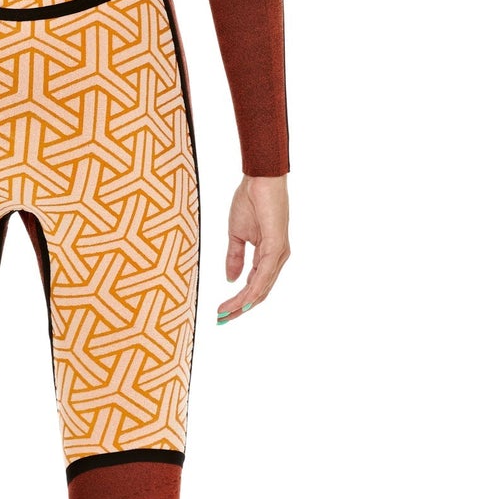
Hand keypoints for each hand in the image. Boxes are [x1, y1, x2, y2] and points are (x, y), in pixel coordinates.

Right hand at [217, 174, 289, 322]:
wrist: (259, 179)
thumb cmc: (250, 200)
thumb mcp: (237, 235)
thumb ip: (234, 257)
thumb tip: (230, 279)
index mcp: (268, 256)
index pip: (255, 286)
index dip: (239, 301)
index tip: (222, 312)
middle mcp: (276, 258)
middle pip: (259, 292)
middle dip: (240, 308)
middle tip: (222, 320)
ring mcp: (278, 254)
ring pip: (262, 288)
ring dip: (243, 303)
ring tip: (226, 314)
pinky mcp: (275, 246)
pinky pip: (264, 275)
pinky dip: (252, 290)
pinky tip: (241, 300)